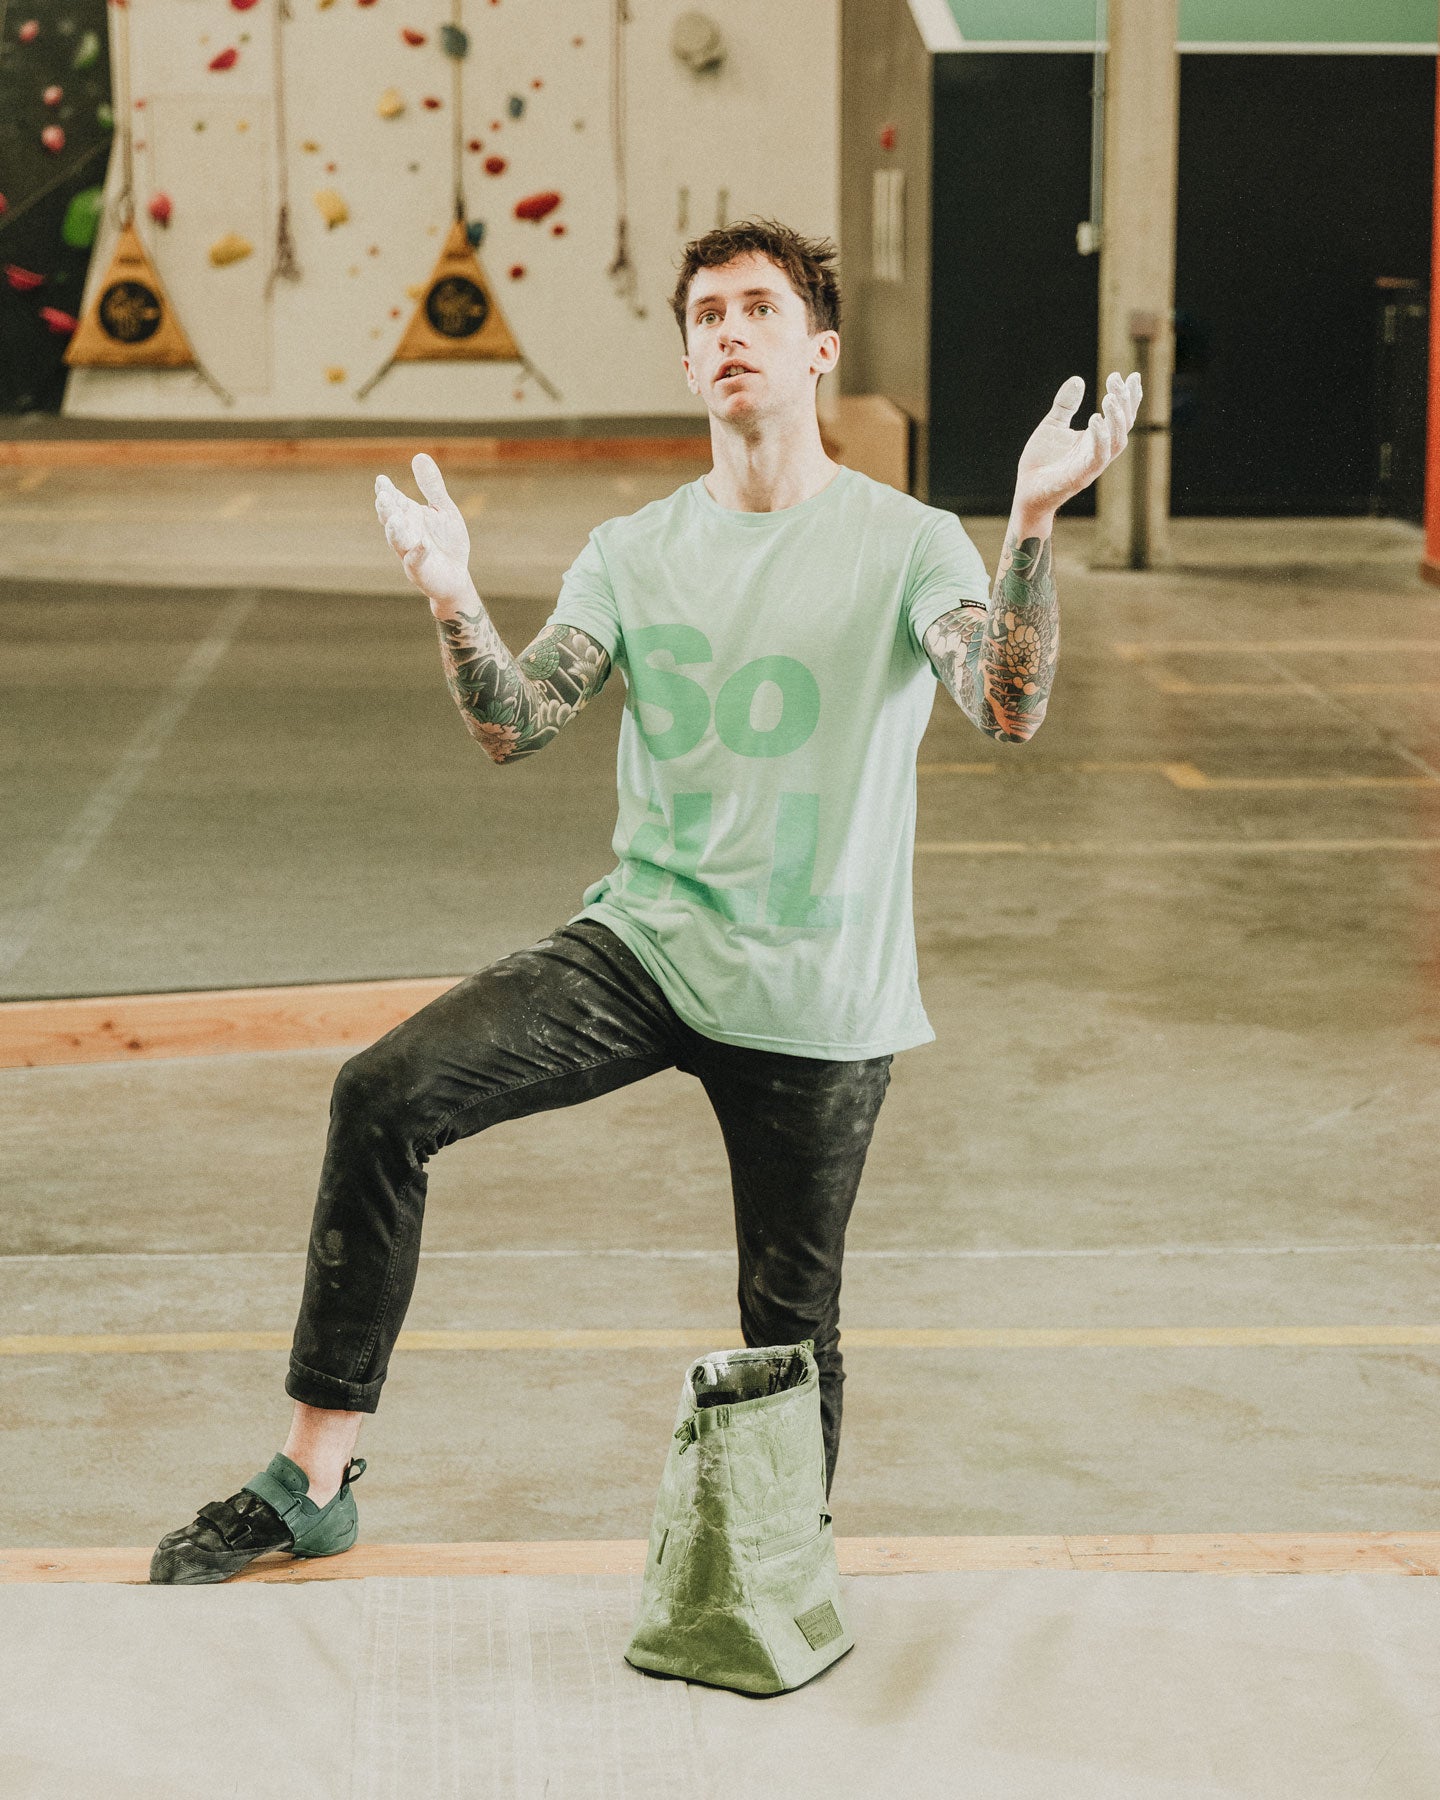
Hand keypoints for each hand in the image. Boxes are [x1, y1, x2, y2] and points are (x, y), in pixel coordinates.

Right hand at [374, 453, 472, 615]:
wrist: (456, 577)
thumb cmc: (446, 542)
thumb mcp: (443, 509)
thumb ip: (432, 487)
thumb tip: (419, 455)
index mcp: (409, 516)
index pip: (393, 500)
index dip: (386, 491)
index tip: (381, 480)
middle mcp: (406, 532)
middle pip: (391, 518)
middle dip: (386, 508)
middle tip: (382, 495)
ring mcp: (410, 552)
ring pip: (397, 541)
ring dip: (394, 530)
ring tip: (393, 519)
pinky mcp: (420, 571)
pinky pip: (416, 561)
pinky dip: (418, 553)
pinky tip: (423, 543)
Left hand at [1012, 371, 1141, 533]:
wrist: (1026, 490)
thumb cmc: (1041, 462)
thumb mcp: (1053, 425)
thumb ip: (1066, 405)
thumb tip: (1078, 380)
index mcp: (1096, 438)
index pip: (1121, 416)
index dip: (1130, 397)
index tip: (1132, 375)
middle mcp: (1099, 450)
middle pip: (1124, 425)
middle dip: (1125, 402)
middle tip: (1115, 379)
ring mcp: (1092, 465)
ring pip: (1118, 441)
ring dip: (1117, 419)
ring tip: (1109, 398)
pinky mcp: (1081, 476)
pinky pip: (1098, 457)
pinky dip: (1100, 438)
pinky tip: (1095, 418)